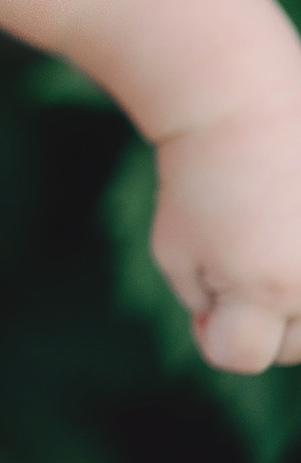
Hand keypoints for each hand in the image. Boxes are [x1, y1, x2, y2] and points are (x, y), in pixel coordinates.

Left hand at [152, 95, 300, 371]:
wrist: (248, 105)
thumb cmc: (202, 180)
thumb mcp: (175, 250)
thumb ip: (206, 309)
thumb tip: (235, 340)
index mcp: (264, 287)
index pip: (241, 356)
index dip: (212, 327)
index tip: (207, 278)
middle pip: (294, 348)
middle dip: (264, 313)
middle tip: (245, 247)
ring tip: (280, 240)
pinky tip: (296, 232)